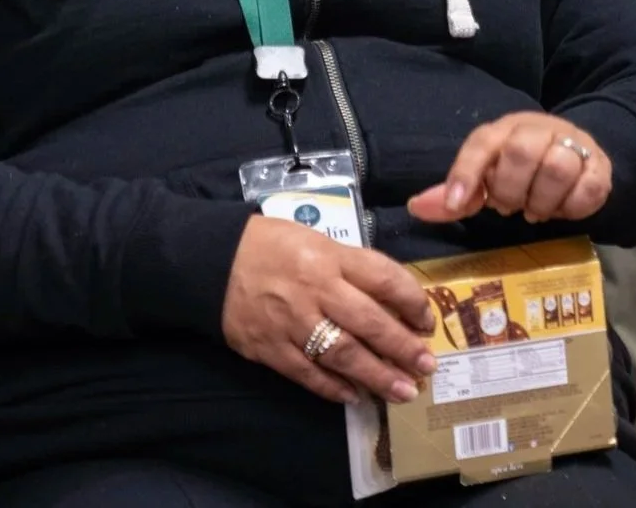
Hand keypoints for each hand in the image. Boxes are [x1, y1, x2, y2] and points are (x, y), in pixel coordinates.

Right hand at [221, 215, 436, 404]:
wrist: (210, 260)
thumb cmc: (269, 246)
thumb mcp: (313, 240)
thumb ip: (349, 268)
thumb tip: (391, 302)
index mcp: (328, 256)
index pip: (383, 278)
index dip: (412, 302)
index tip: (425, 321)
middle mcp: (314, 288)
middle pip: (369, 322)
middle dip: (402, 347)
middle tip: (426, 366)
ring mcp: (291, 321)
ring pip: (343, 354)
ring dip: (377, 376)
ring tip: (402, 391)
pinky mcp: (270, 346)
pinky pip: (308, 373)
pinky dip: (333, 387)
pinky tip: (354, 395)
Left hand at [408, 113, 611, 224]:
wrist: (576, 155)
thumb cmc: (518, 169)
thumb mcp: (483, 179)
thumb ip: (452, 197)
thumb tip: (416, 208)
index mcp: (501, 130)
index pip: (480, 144)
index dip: (466, 174)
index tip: (457, 204)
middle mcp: (537, 130)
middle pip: (522, 152)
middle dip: (510, 189)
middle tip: (507, 206)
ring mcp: (572, 144)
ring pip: (558, 167)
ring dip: (541, 199)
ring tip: (534, 210)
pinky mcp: (600, 165)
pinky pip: (590, 187)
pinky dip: (572, 207)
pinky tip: (561, 209)